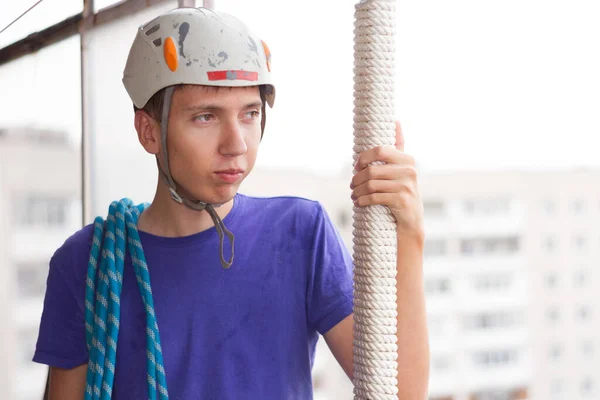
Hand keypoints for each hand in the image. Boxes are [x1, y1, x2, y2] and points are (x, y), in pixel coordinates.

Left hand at [350, 121, 423, 239]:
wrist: (411, 220)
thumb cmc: (401, 190)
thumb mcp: (402, 168)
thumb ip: (399, 147)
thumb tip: (396, 121)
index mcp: (407, 159)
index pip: (380, 150)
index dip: (364, 158)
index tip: (357, 166)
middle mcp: (409, 170)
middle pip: (371, 170)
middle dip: (357, 178)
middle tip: (352, 185)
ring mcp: (406, 186)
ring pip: (371, 185)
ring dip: (357, 191)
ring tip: (354, 194)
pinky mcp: (402, 200)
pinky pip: (374, 197)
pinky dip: (362, 200)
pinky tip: (359, 202)